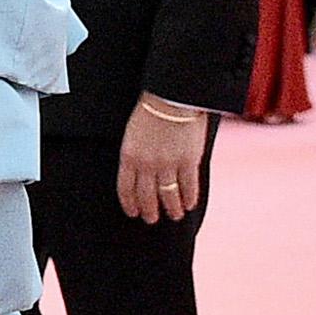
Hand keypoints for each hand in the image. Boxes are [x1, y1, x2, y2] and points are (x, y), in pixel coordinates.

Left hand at [115, 97, 208, 224]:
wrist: (173, 96)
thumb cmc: (152, 109)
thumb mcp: (133, 132)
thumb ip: (135, 153)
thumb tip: (141, 171)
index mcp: (129, 156)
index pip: (125, 189)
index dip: (130, 204)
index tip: (134, 212)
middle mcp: (147, 165)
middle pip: (146, 197)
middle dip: (149, 211)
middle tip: (152, 219)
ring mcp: (168, 165)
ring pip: (168, 196)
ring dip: (171, 209)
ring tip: (174, 215)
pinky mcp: (188, 161)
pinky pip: (188, 187)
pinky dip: (189, 198)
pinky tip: (189, 204)